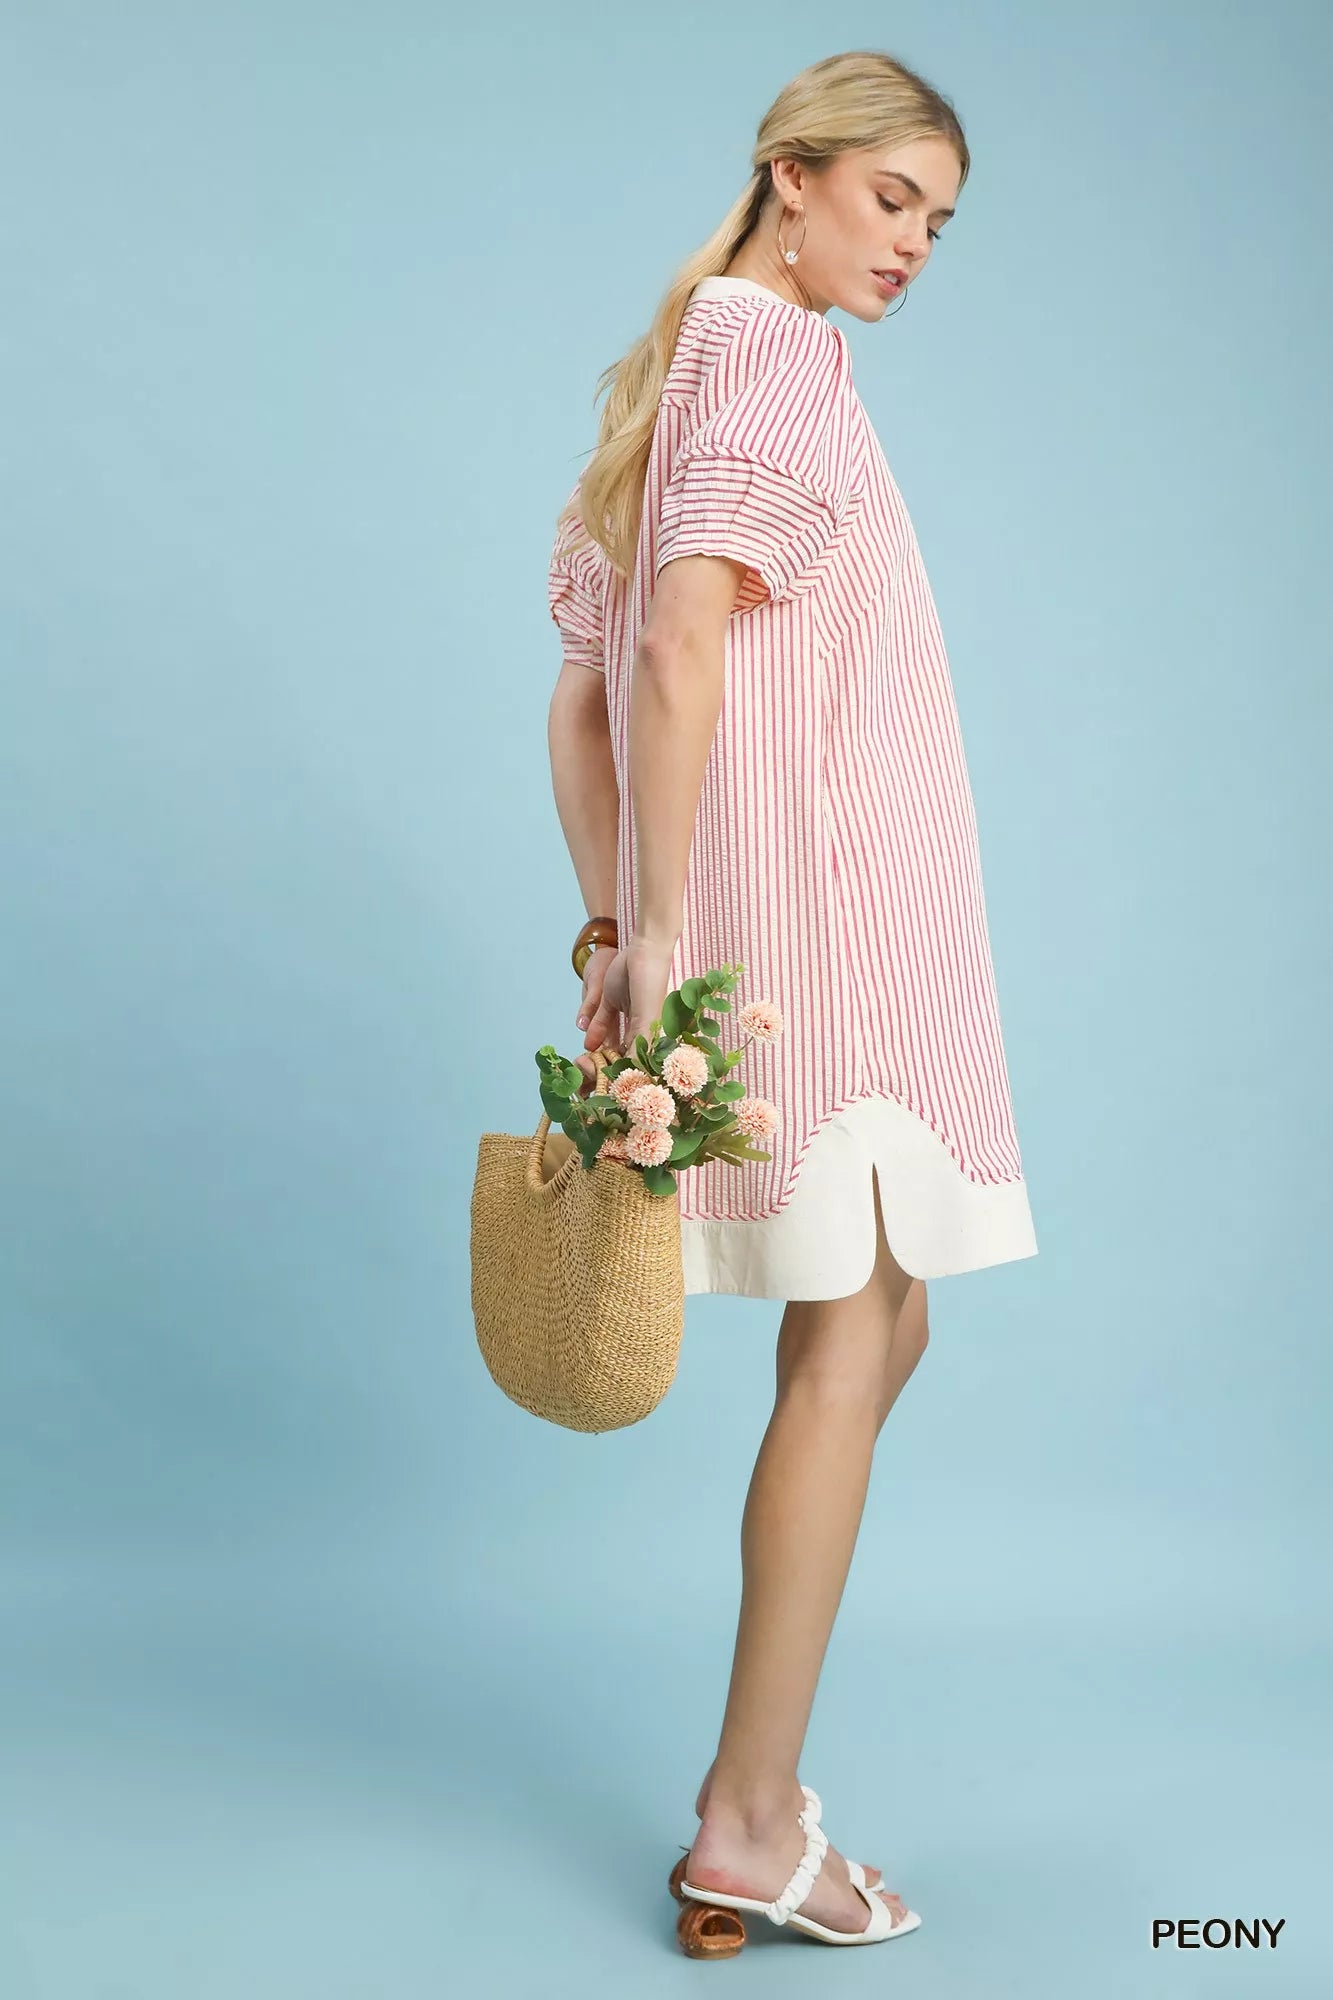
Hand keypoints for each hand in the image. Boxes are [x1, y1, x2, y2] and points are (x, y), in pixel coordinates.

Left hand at [573, 933, 677, 1094]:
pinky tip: (586, 1046)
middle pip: (621, 1058)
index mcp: (652, 1037)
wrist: (645, 949)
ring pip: (609, 1043)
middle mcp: (640, 1030)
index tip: (603, 1091)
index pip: (635, 1066)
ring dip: (596, 1056)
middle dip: (603, 1072)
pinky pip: (601, 1024)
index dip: (619, 1080)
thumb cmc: (651, 984)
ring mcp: (626, 1017)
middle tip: (586, 1081)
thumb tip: (629, 1079)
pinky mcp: (612, 1003)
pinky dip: (594, 1034)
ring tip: (581, 1066)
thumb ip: (638, 1047)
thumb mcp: (646, 1018)